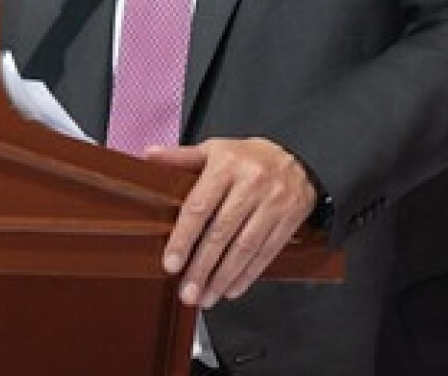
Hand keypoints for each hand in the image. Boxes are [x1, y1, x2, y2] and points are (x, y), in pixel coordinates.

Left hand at [146, 137, 317, 308]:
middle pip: (222, 232)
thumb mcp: (214, 149)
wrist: (297, 160)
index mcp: (227, 164)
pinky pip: (266, 252)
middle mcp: (252, 183)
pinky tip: (231, 289)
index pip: (200, 206)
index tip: (171, 264)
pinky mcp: (290, 220)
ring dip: (223, 278)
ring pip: (245, 247)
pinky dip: (248, 275)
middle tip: (187, 293)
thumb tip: (149, 156)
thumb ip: (182, 157)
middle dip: (202, 267)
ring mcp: (274, 203)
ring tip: (205, 298)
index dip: (184, 238)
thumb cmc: (247, 158)